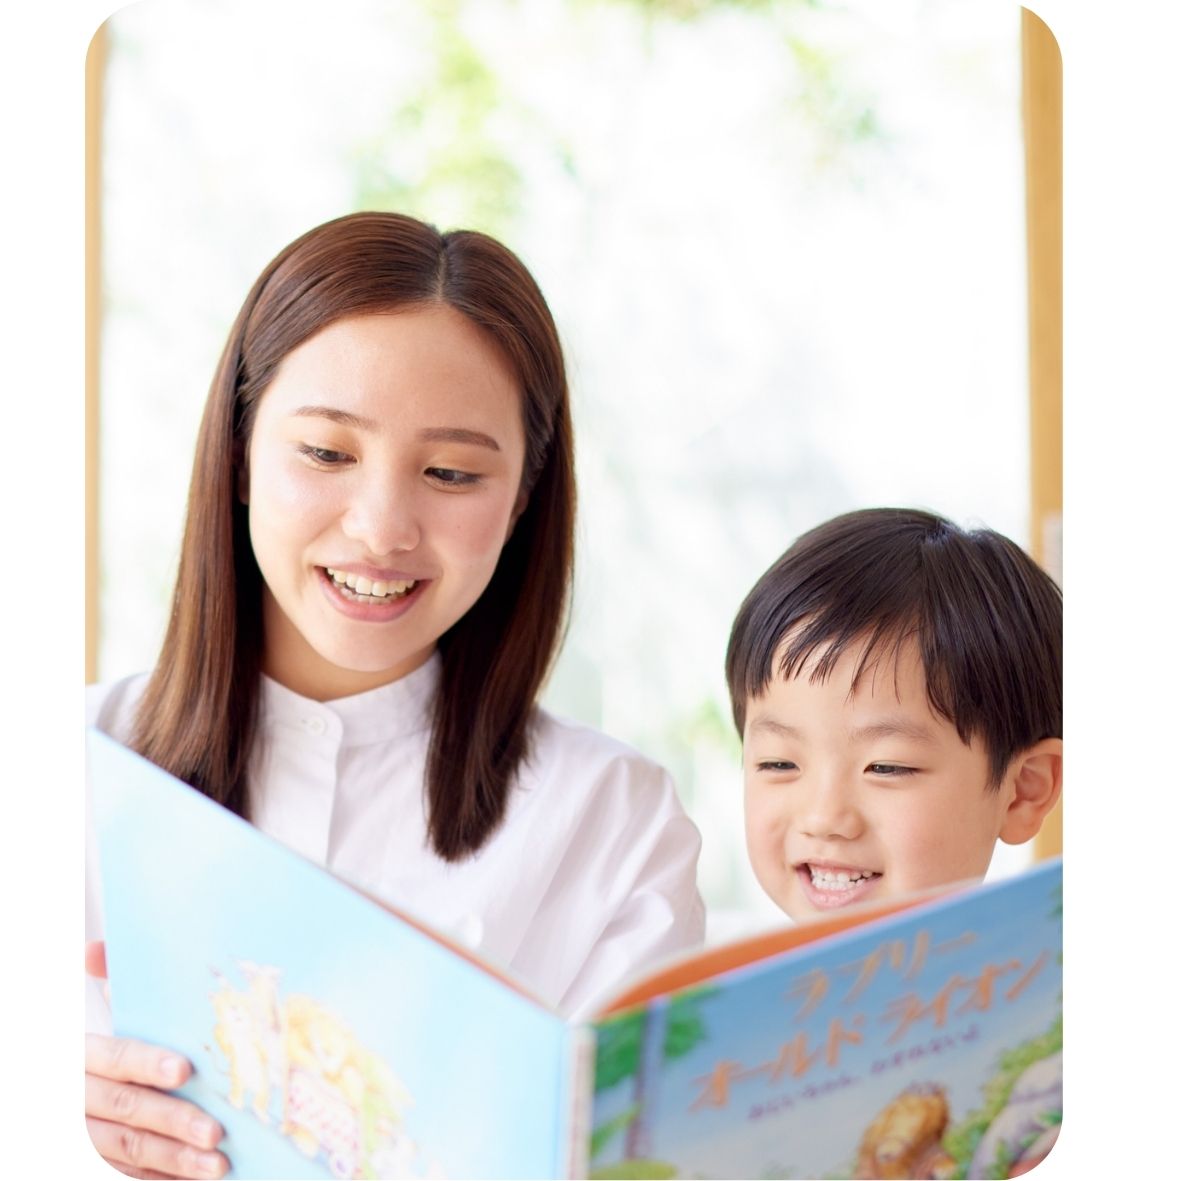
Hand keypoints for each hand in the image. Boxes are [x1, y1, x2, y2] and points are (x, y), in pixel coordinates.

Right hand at [85, 942, 228, 1178]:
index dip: (148, 1064)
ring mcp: (86, 1132)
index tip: (185, 1070)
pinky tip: (197, 1180)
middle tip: (216, 1130)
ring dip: (175, 1158)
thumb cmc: (118, 1037)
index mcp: (82, 1055)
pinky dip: (164, 1178)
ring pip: (128, 1150)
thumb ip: (113, 977)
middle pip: (126, 1109)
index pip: (116, 1059)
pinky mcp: (100, 1159)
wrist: (81, 1083)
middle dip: (173, 1120)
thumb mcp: (116, 1007)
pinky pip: (129, 1173)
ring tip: (218, 1163)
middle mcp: (79, 1096)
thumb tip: (92, 949)